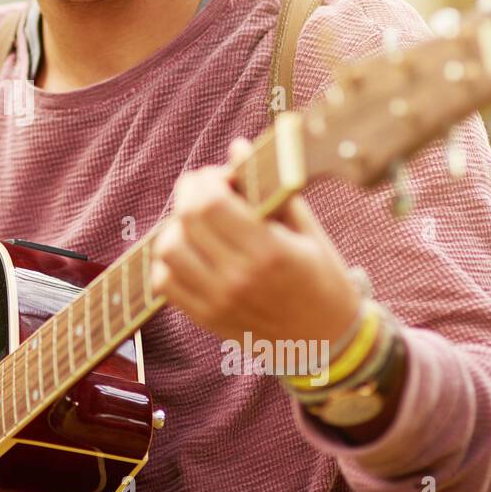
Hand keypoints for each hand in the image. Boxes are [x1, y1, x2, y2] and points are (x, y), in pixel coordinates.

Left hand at [149, 137, 360, 350]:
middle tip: (206, 192)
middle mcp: (238, 278)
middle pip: (185, 221)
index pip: (211, 203)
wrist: (327, 344)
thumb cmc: (323, 280)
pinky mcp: (205, 318)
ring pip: (167, 250)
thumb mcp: (308, 231)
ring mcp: (218, 301)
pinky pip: (163, 282)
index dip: (207, 180)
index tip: (220, 177)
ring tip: (199, 224)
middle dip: (190, 194)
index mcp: (269, 252)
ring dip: (176, 227)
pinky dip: (168, 261)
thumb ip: (269, 189)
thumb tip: (237, 147)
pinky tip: (191, 252)